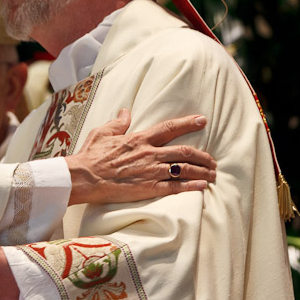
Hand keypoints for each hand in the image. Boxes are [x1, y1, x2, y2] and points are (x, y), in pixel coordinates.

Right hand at [65, 109, 215, 204]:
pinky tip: (203, 186)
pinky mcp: (149, 188)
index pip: (169, 128)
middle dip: (203, 155)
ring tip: (213, 174)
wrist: (85, 177)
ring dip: (202, 171)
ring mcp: (151, 171)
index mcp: (139, 139)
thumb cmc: (91, 155)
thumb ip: (118, 123)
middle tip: (213, 159)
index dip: (188, 123)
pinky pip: (176, 187)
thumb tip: (125, 111)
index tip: (202, 120)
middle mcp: (150, 153)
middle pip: (184, 151)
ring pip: (185, 169)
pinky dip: (192, 186)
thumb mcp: (102, 133)